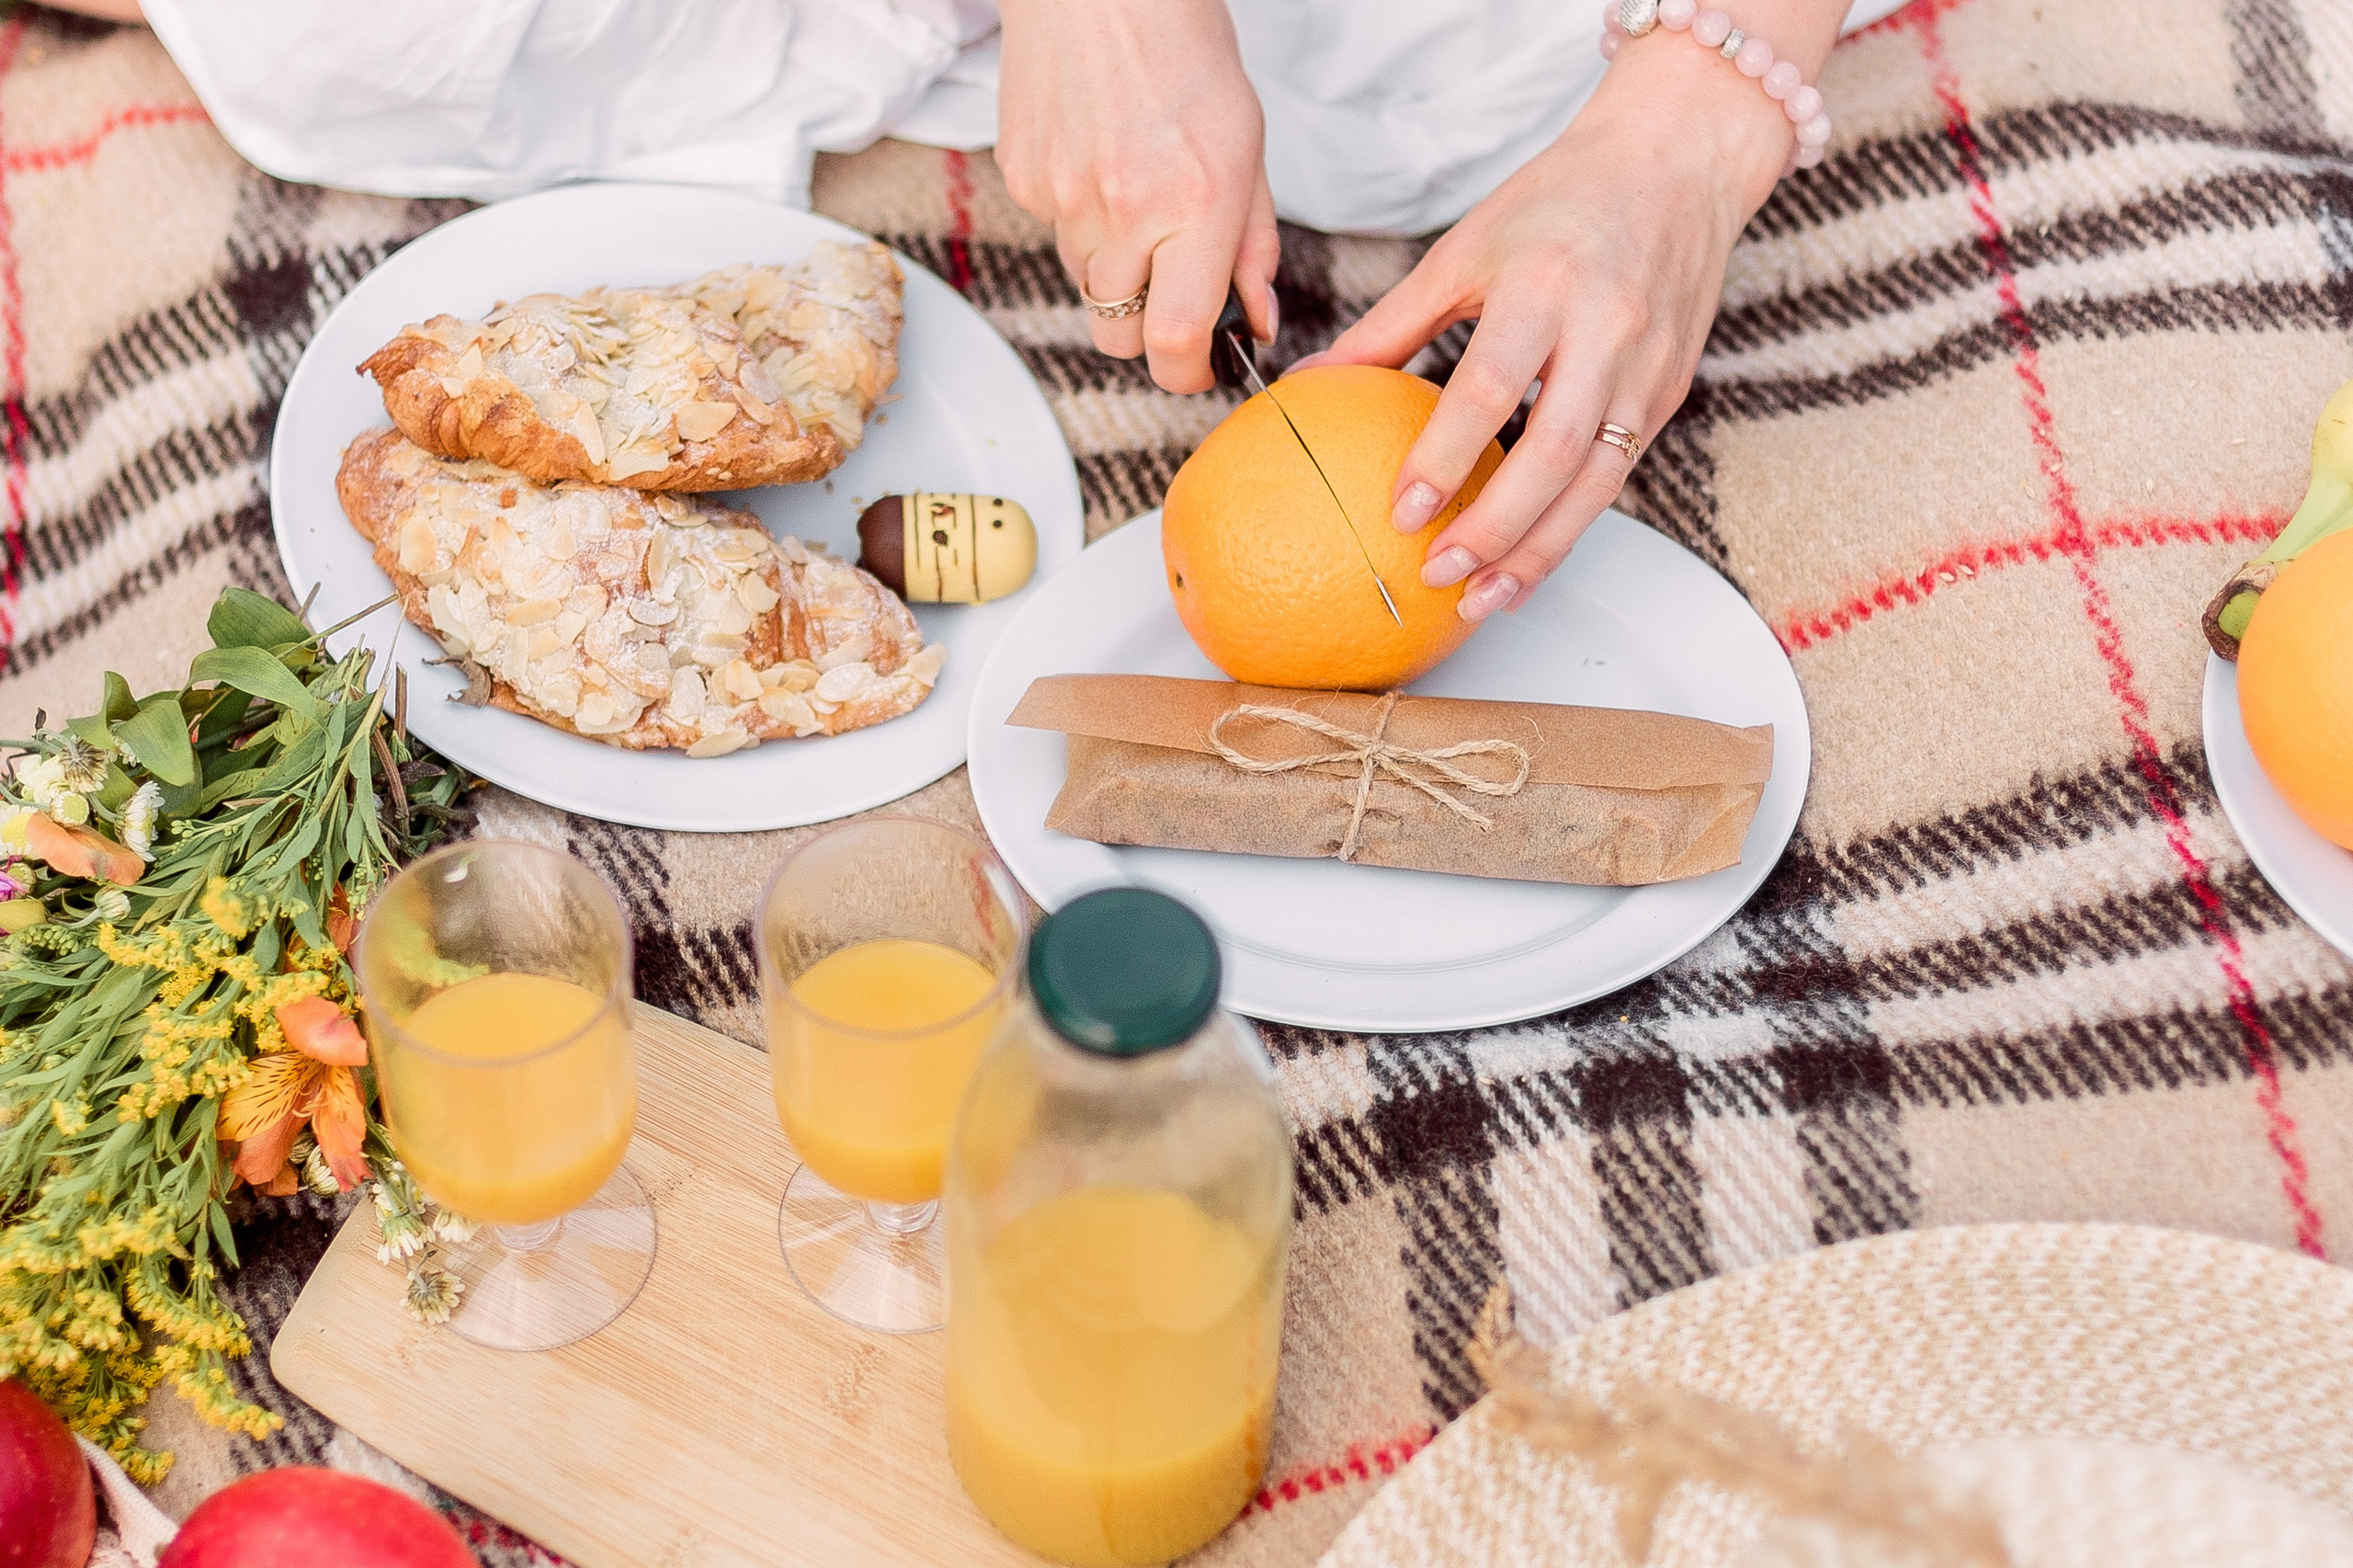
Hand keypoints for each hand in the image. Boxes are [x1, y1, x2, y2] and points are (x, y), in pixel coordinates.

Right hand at [997, 0, 1277, 392]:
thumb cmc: (1184, 54)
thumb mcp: (1247, 149)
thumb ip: (1253, 247)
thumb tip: (1258, 322)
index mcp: (1194, 205)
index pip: (1173, 339)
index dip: (1185, 374)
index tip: (1199, 367)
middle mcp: (1124, 211)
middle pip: (1119, 336)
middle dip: (1147, 333)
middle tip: (1171, 294)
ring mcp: (1064, 199)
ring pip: (1087, 288)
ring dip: (1115, 272)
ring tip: (1137, 198)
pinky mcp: (1024, 183)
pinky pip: (1056, 237)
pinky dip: (1081, 223)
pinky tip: (1099, 163)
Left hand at [1300, 13, 1835, 619]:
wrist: (1680, 161)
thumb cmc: (1561, 200)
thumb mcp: (1465, 248)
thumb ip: (1391, 325)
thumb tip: (1309, 386)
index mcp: (1544, 283)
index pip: (1492, 386)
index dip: (1445, 456)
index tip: (1402, 513)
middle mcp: (1606, 329)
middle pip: (1554, 452)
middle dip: (1495, 527)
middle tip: (1438, 574)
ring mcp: (1648, 366)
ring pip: (1598, 481)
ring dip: (1540, 550)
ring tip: (1484, 598)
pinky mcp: (1670, 390)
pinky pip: (1619, 476)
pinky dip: (1571, 527)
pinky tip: (1528, 564)